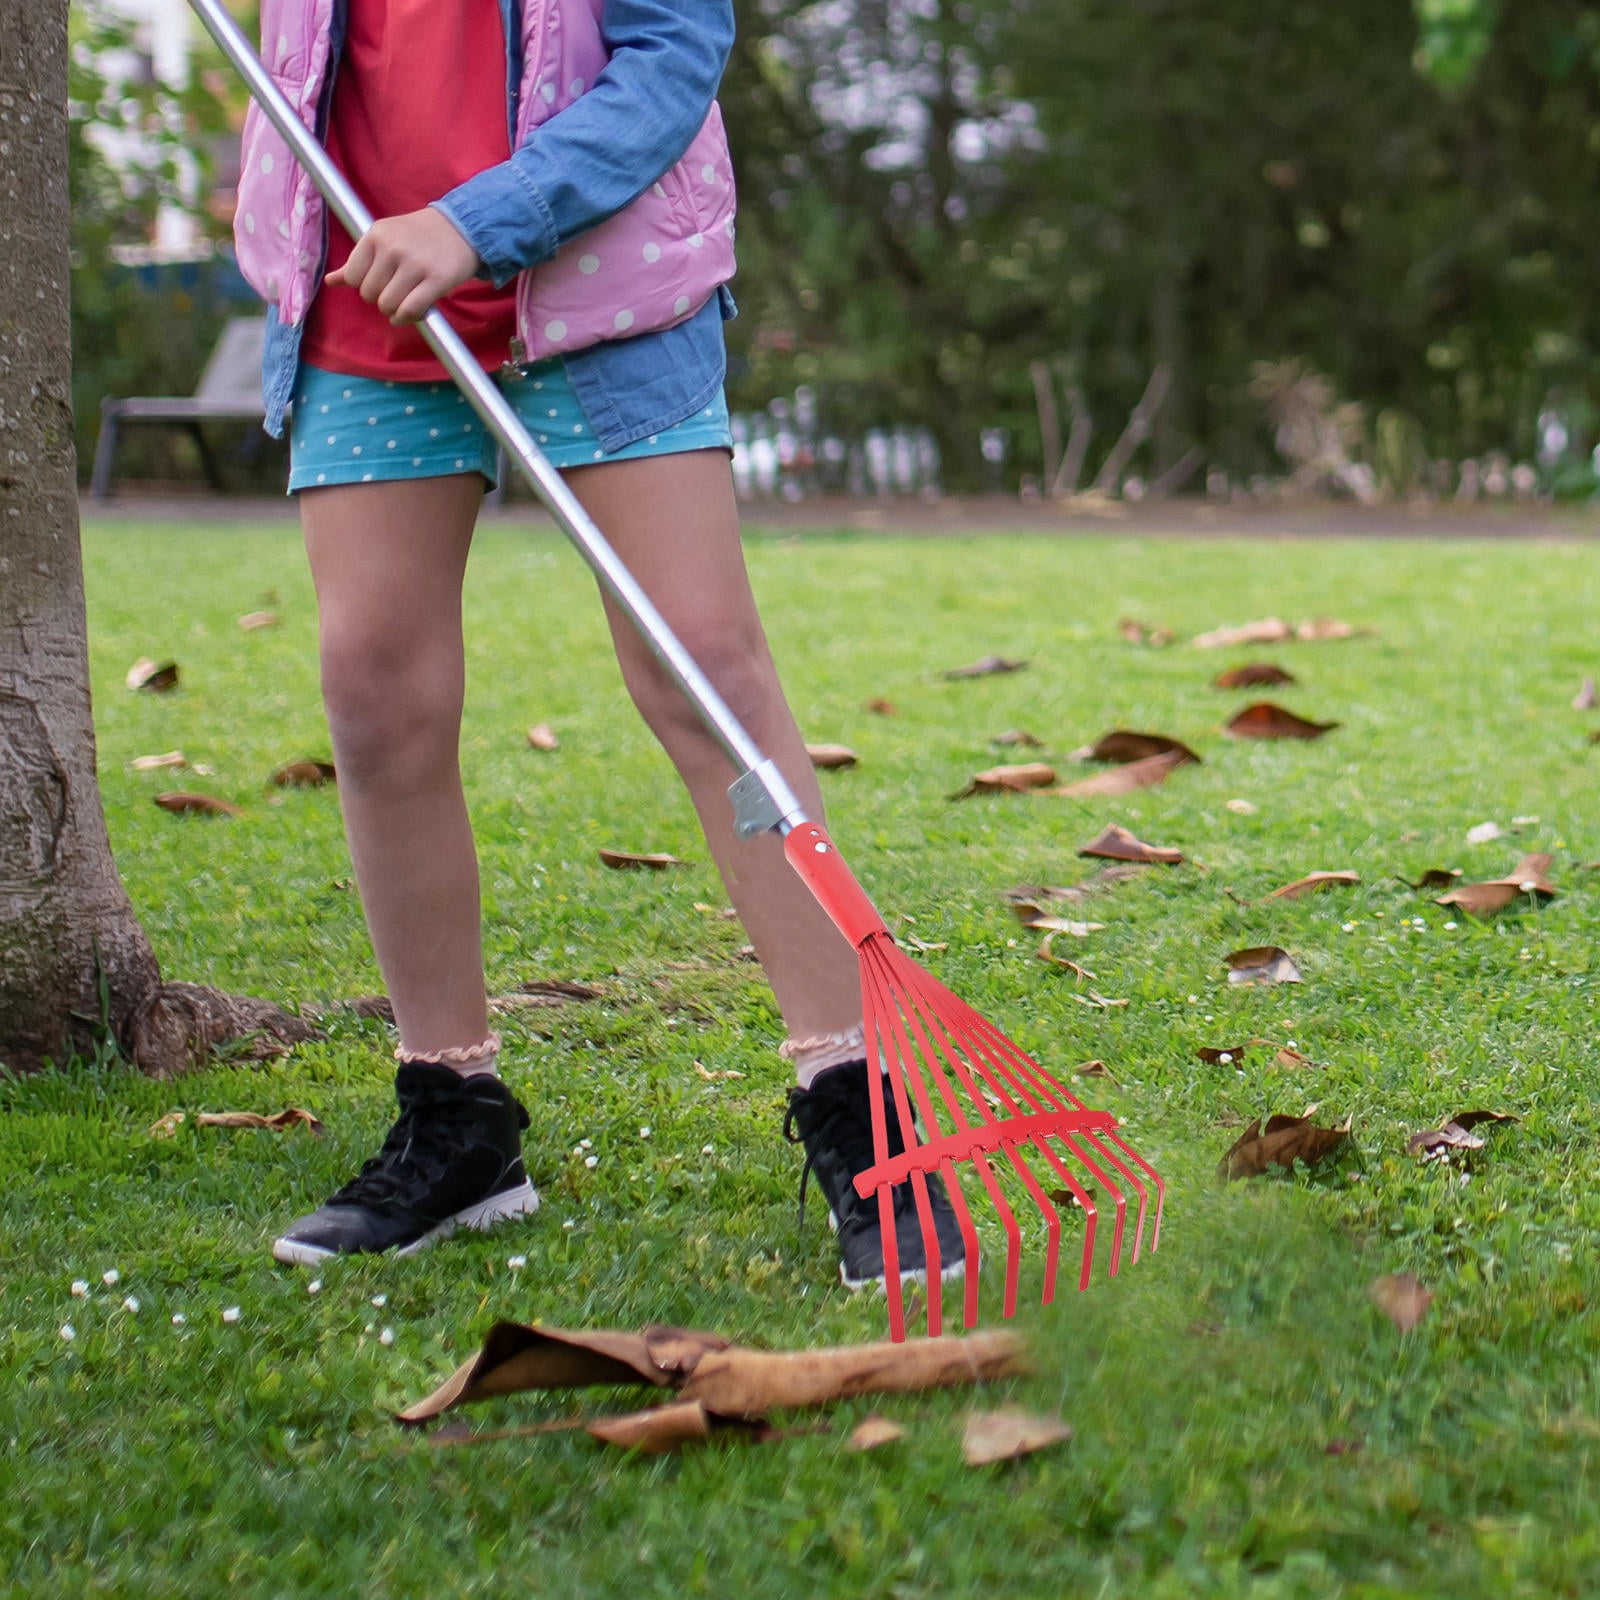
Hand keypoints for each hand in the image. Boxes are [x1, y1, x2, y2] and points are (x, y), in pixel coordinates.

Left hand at [326, 208, 480, 324]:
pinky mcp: (435, 280)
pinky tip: (413, 314)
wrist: (460, 229)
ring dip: (395, 311)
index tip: (379, 283)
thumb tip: (330, 281)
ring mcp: (415, 264)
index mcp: (375, 235)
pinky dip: (407, 318)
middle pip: (370, 294)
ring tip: (405, 302)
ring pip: (388, 305)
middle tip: (396, 292)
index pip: (353, 277)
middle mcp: (392, 248)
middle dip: (380, 299)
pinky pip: (410, 310)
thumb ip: (357, 261)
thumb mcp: (383, 239)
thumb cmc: (417, 236)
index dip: (364, 286)